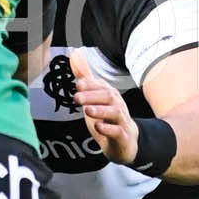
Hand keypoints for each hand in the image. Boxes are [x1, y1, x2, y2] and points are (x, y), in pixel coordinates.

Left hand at [70, 50, 138, 165]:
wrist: (124, 144)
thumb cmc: (107, 118)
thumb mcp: (93, 97)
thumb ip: (85, 77)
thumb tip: (74, 55)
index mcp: (109, 95)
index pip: (101, 86)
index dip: (90, 84)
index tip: (78, 84)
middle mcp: (117, 106)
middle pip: (108, 96)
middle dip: (92, 96)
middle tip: (76, 97)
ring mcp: (121, 121)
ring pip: (115, 113)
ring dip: (101, 111)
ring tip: (87, 111)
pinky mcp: (123, 137)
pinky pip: (118, 132)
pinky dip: (108, 129)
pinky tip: (98, 127)